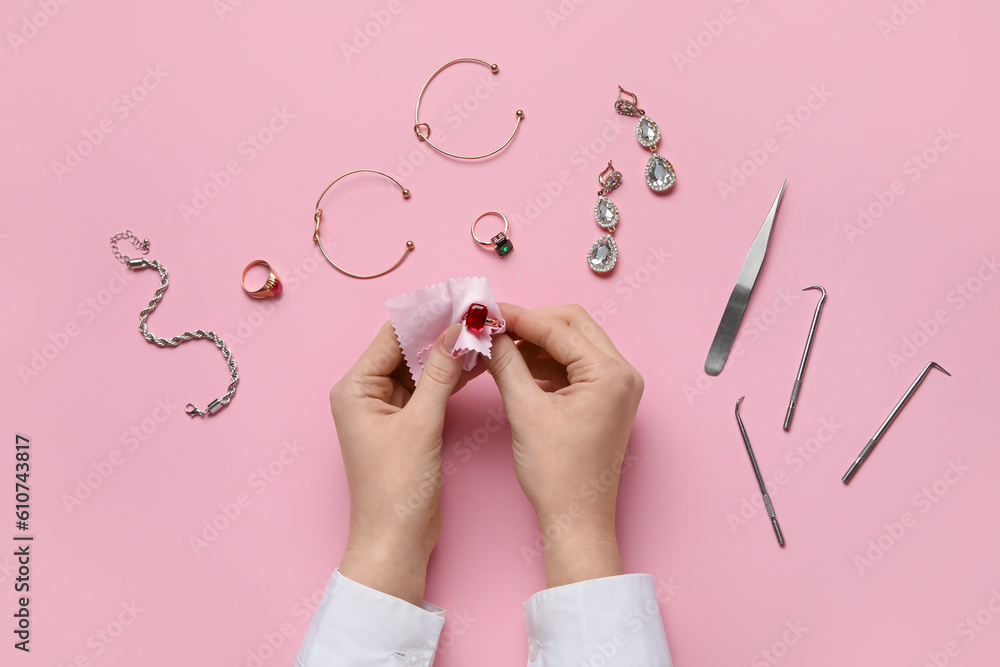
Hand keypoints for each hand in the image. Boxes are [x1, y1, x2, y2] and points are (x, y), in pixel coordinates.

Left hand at [332, 321, 481, 605]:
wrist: (396, 541)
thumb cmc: (396, 489)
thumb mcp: (422, 424)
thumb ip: (441, 373)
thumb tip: (459, 328)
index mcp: (355, 387)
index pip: (394, 334)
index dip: (429, 314)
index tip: (462, 296)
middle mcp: (366, 392)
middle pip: (408, 346)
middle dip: (443, 330)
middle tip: (479, 311)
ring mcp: (387, 408)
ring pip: (422, 366)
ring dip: (450, 351)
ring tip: (485, 330)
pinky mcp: (407, 423)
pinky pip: (429, 387)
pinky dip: (451, 375)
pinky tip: (478, 361)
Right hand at [486, 304, 643, 587]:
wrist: (576, 519)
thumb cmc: (559, 475)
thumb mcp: (525, 411)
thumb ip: (506, 363)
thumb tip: (489, 332)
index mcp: (610, 374)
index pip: (560, 327)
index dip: (519, 317)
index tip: (487, 313)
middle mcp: (622, 374)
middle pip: (572, 326)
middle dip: (531, 324)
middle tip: (494, 329)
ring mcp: (617, 386)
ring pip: (573, 343)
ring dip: (537, 343)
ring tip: (500, 350)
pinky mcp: (605, 399)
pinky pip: (574, 365)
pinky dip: (546, 362)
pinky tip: (518, 369)